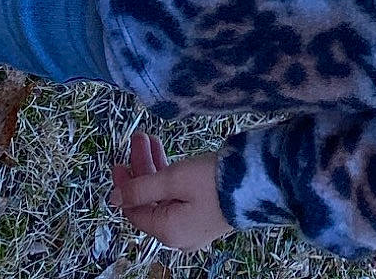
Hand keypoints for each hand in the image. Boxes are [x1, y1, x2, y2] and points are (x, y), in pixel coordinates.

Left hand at [110, 131, 233, 250]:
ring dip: (156, 169)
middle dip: (141, 169)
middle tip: (139, 140)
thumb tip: (113, 199)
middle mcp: (178, 234)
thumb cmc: (216, 181)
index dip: (123, 186)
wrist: (263, 183)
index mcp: (167, 231)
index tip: (118, 161)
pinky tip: (170, 157)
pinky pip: (181, 198)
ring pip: (166, 197)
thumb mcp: (174, 179)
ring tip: (151, 140)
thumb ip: (141, 188)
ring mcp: (195, 225)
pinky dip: (172, 178)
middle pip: (150, 201)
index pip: (134, 210)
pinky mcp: (208, 214)